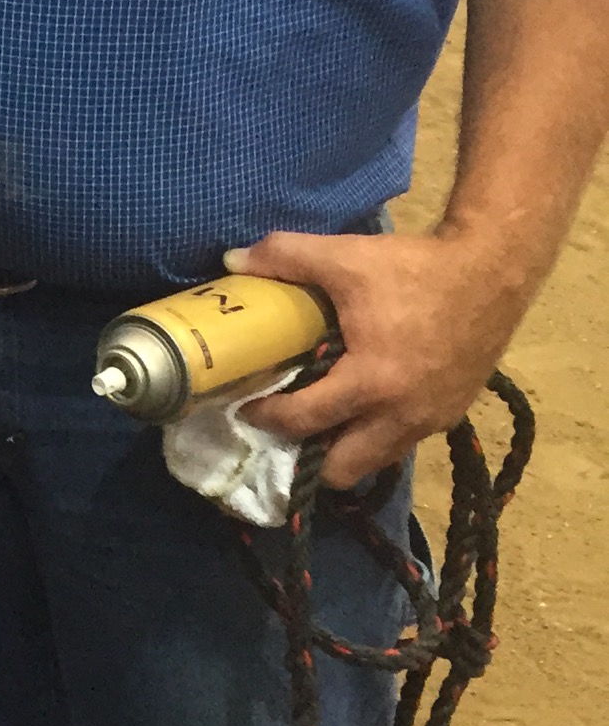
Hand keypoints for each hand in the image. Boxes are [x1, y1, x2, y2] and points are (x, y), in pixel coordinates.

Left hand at [226, 227, 528, 490]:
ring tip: (320, 422)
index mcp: (371, 383)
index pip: (304, 421)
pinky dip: (377, 434)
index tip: (246, 407)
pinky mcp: (451, 414)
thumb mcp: (344, 257)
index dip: (267, 418)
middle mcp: (402, 416)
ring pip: (376, 459)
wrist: (493, 271)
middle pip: (343, 469)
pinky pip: (403, 441)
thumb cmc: (415, 268)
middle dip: (309, 459)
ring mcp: (431, 420)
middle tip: (285, 429)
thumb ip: (284, 257)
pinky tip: (364, 405)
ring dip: (344, 449)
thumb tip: (232, 260)